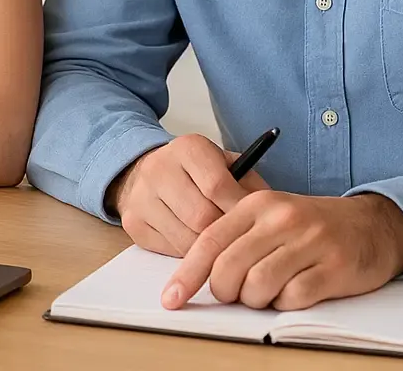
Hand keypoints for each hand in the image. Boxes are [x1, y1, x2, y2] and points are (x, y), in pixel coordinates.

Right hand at [107, 134, 268, 256]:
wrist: (148, 171)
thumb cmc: (198, 173)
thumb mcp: (226, 166)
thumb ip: (248, 185)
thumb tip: (269, 216)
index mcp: (187, 148)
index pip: (217, 186)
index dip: (238, 210)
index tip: (255, 223)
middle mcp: (159, 169)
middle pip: (200, 217)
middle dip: (225, 234)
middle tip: (239, 240)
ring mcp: (141, 197)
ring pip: (184, 239)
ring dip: (209, 250)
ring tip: (222, 245)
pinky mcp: (132, 222)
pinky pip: (167, 250)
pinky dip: (187, 254)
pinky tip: (197, 245)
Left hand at [162, 191, 402, 310]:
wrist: (371, 225)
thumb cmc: (311, 227)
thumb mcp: (269, 219)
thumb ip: (235, 239)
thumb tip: (198, 276)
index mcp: (257, 205)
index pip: (209, 242)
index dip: (186, 275)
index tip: (171, 299)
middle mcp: (281, 218)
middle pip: (229, 269)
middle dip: (226, 292)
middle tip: (237, 294)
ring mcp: (309, 242)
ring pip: (258, 287)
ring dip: (257, 300)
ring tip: (270, 290)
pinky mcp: (334, 267)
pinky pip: (292, 298)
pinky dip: (286, 303)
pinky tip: (295, 291)